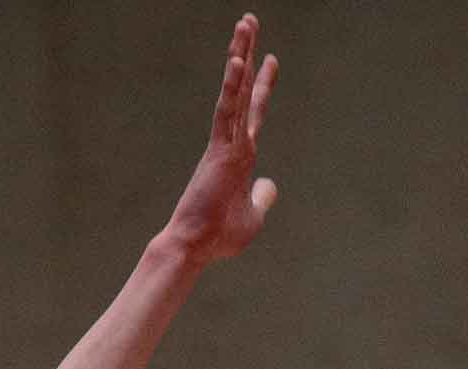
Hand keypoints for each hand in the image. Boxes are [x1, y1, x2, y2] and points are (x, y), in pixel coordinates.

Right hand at [163, 13, 279, 262]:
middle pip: (242, 89)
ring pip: (234, 91)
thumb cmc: (219, 236)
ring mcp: (225, 143)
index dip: (262, 84)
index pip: (253, 111)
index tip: (270, 59)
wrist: (197, 247)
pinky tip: (238, 60)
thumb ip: (262, 197)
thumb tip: (270, 184)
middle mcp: (232, 142)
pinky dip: (232, 86)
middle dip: (248, 54)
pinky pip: (227, 111)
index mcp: (240, 155)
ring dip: (240, 55)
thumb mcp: (253, 216)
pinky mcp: (219, 150)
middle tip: (250, 21)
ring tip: (245, 24)